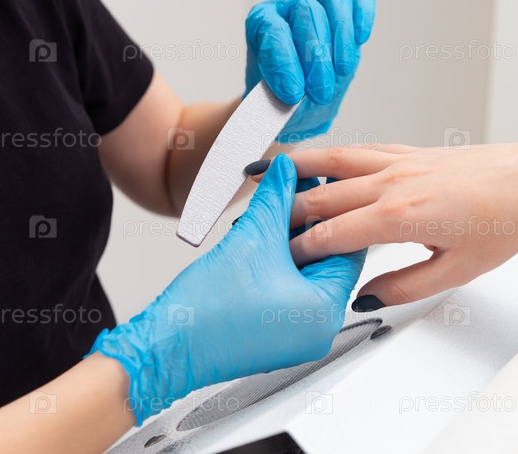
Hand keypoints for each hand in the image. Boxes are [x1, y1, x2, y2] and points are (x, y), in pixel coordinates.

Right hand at [87, 155, 365, 423]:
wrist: (168, 346)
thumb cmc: (206, 311)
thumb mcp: (252, 237)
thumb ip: (277, 198)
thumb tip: (289, 171)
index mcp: (326, 310)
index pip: (349, 249)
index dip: (333, 213)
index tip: (322, 189)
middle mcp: (321, 330)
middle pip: (329, 263)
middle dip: (310, 227)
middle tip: (295, 196)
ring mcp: (300, 338)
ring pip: (309, 277)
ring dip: (293, 246)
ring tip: (275, 217)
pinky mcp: (280, 339)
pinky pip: (293, 295)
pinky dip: (282, 269)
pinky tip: (265, 246)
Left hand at [245, 0, 375, 140]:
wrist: (299, 104)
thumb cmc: (284, 98)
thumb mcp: (273, 103)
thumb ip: (279, 97)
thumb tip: (298, 94)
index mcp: (261, 23)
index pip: (273, 30)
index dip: (284, 62)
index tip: (293, 94)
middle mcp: (288, 6)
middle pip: (306, 11)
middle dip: (316, 56)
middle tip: (320, 93)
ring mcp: (319, 1)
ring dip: (341, 35)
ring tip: (343, 70)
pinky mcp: (347, 8)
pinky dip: (363, 13)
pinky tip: (361, 38)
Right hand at [253, 143, 517, 309]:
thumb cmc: (507, 220)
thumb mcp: (456, 270)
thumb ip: (404, 286)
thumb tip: (366, 296)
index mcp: (400, 215)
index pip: (330, 234)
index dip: (299, 249)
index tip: (280, 260)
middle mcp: (393, 181)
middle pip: (320, 194)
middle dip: (284, 211)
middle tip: (256, 222)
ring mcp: (402, 161)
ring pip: (333, 159)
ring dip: (295, 167)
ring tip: (265, 171)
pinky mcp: (412, 151)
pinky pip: (360, 148)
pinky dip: (331, 152)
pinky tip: (321, 156)